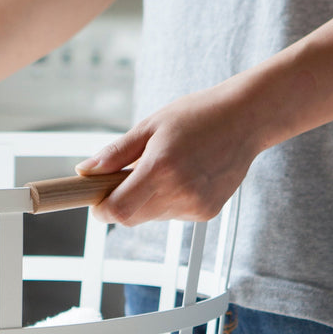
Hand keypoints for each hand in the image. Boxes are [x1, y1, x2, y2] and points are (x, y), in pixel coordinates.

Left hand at [77, 78, 265, 224]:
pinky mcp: (207, 212)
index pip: (118, 210)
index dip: (102, 210)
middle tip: (130, 175)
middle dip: (122, 202)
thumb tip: (86, 170)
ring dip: (147, 200)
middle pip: (132, 218)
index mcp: (160, 168)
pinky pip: (174, 215)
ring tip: (167, 168)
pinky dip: (169, 201)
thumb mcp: (150, 126)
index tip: (97, 200)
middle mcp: (179, 191)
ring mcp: (195, 205)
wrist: (247, 119)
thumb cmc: (198, 116)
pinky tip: (186, 176)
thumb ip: (116, 153)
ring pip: (152, 217)